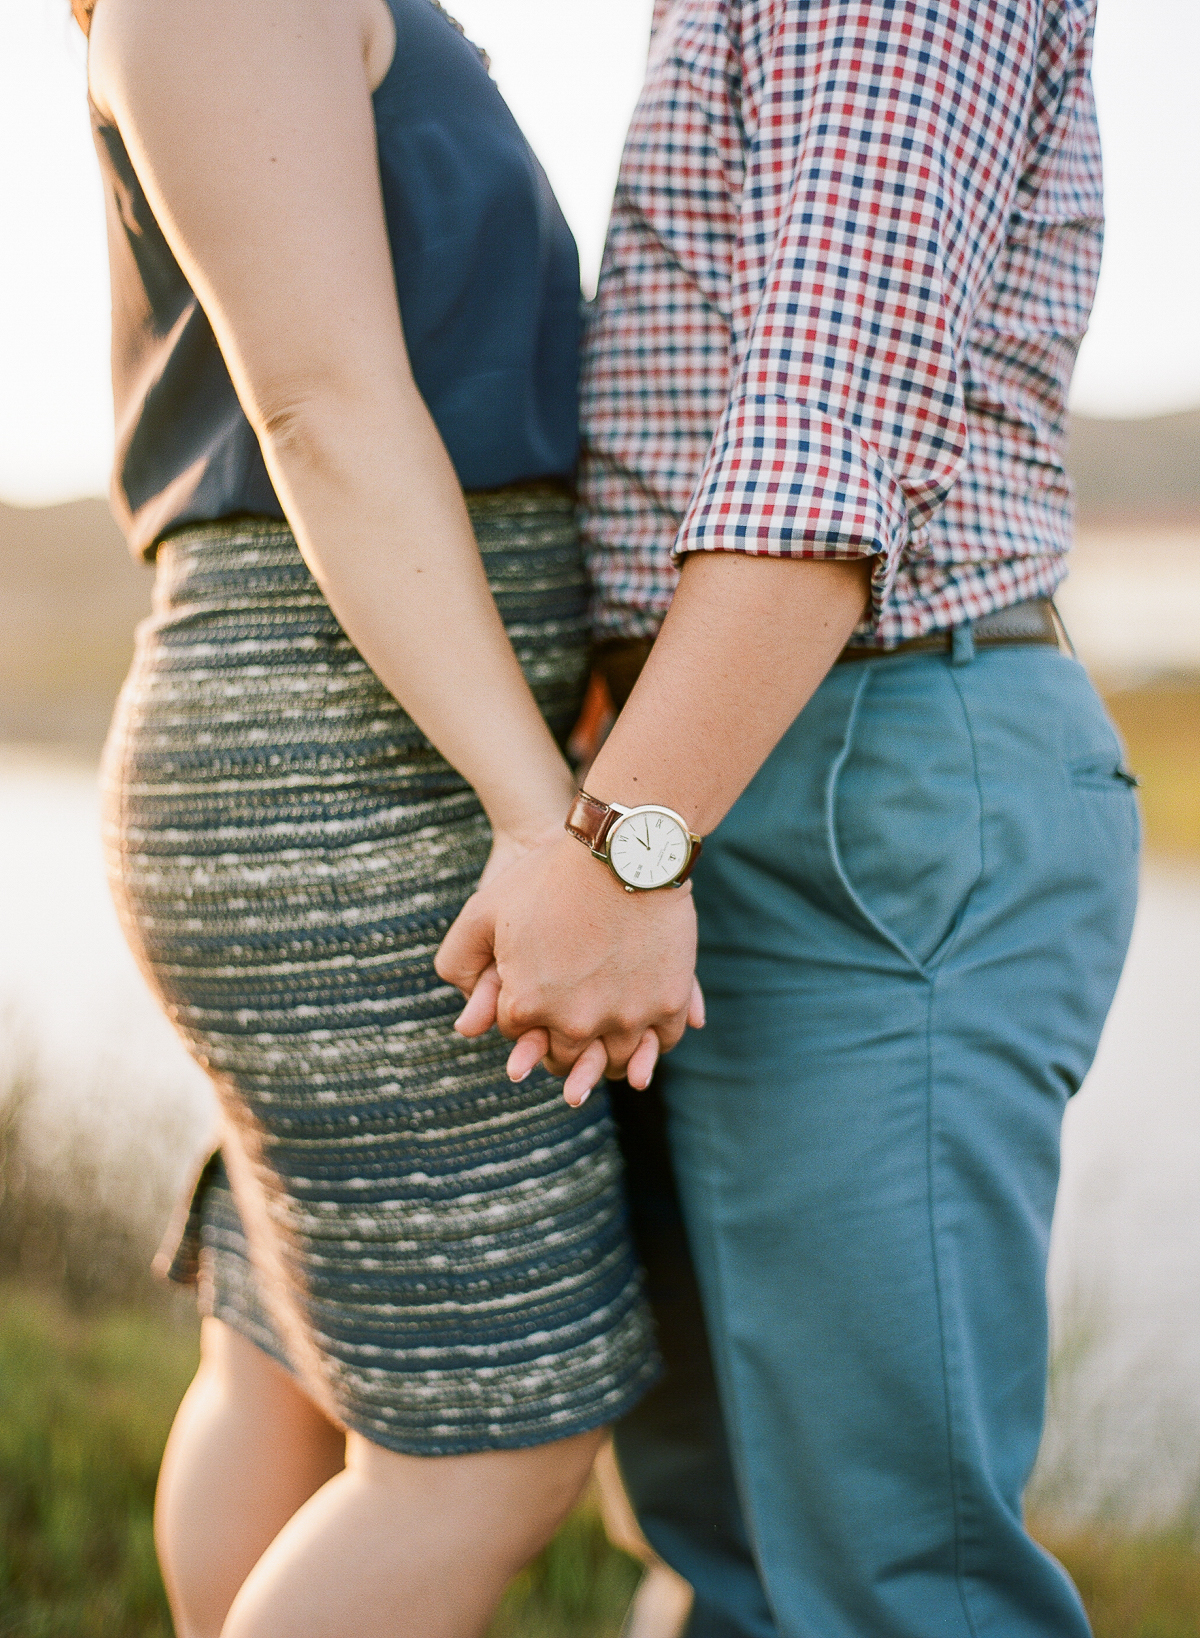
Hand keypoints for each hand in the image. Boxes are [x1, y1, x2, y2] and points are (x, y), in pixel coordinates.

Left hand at [436, 831, 703, 1103]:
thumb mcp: (483, 910)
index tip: (532, 996)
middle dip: (560, 1043)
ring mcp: (625, 1016)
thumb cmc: (548, 876)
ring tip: (605, 1039)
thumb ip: (458, 963)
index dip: (522, 1014)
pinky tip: (646, 1029)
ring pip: (614, 1058)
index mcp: (527, 1005)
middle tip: (567, 1033)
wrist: (620, 848)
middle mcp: (575, 1022)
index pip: (518, 1032)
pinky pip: (662, 1041)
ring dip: (607, 1053)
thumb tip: (465, 1024)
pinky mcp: (667, 1003)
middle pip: (566, 1056)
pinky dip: (654, 1040)